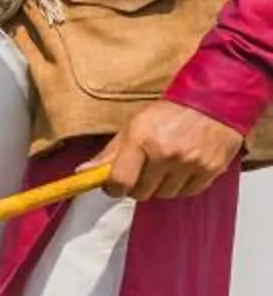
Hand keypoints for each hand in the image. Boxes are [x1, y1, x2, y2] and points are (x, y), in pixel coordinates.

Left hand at [104, 98, 243, 201]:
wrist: (212, 100)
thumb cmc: (169, 113)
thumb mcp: (133, 126)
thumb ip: (109, 153)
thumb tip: (83, 173)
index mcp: (142, 140)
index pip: (120, 181)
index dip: (114, 188)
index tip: (115, 186)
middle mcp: (166, 153)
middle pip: (141, 193)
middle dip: (137, 186)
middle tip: (142, 172)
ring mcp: (190, 162)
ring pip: (165, 195)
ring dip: (161, 186)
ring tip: (165, 167)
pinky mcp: (211, 169)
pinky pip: (188, 192)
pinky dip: (182, 186)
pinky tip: (182, 169)